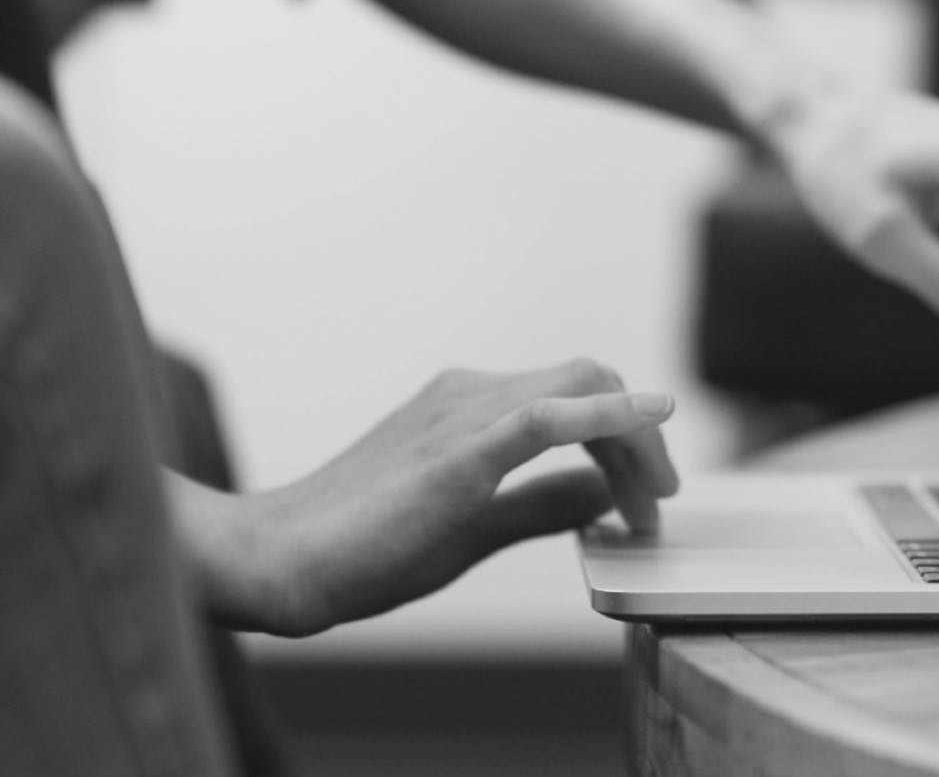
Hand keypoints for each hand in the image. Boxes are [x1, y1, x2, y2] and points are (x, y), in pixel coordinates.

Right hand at [176, 358, 677, 635]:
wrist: (279, 560)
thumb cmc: (361, 548)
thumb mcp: (475, 526)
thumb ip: (539, 504)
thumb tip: (604, 492)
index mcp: (466, 405)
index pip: (573, 393)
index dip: (624, 436)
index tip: (643, 495)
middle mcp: (468, 394)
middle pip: (589, 377)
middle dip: (640, 437)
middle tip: (659, 500)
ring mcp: (461, 415)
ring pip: (581, 387)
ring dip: (634, 440)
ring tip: (651, 501)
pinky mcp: (457, 453)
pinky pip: (548, 416)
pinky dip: (608, 414)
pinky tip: (648, 421)